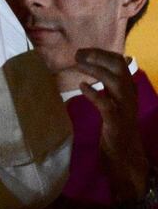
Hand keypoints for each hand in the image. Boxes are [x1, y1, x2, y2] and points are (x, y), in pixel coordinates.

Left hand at [75, 48, 147, 200]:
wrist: (126, 157)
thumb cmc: (116, 130)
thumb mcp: (113, 105)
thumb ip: (108, 89)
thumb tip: (95, 71)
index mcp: (128, 91)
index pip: (120, 63)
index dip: (102, 54)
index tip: (84, 51)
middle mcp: (130, 96)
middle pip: (119, 67)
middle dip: (98, 57)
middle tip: (78, 54)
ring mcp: (124, 108)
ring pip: (115, 81)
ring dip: (96, 70)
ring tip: (78, 64)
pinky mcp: (116, 122)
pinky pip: (106, 104)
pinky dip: (94, 93)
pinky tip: (82, 86)